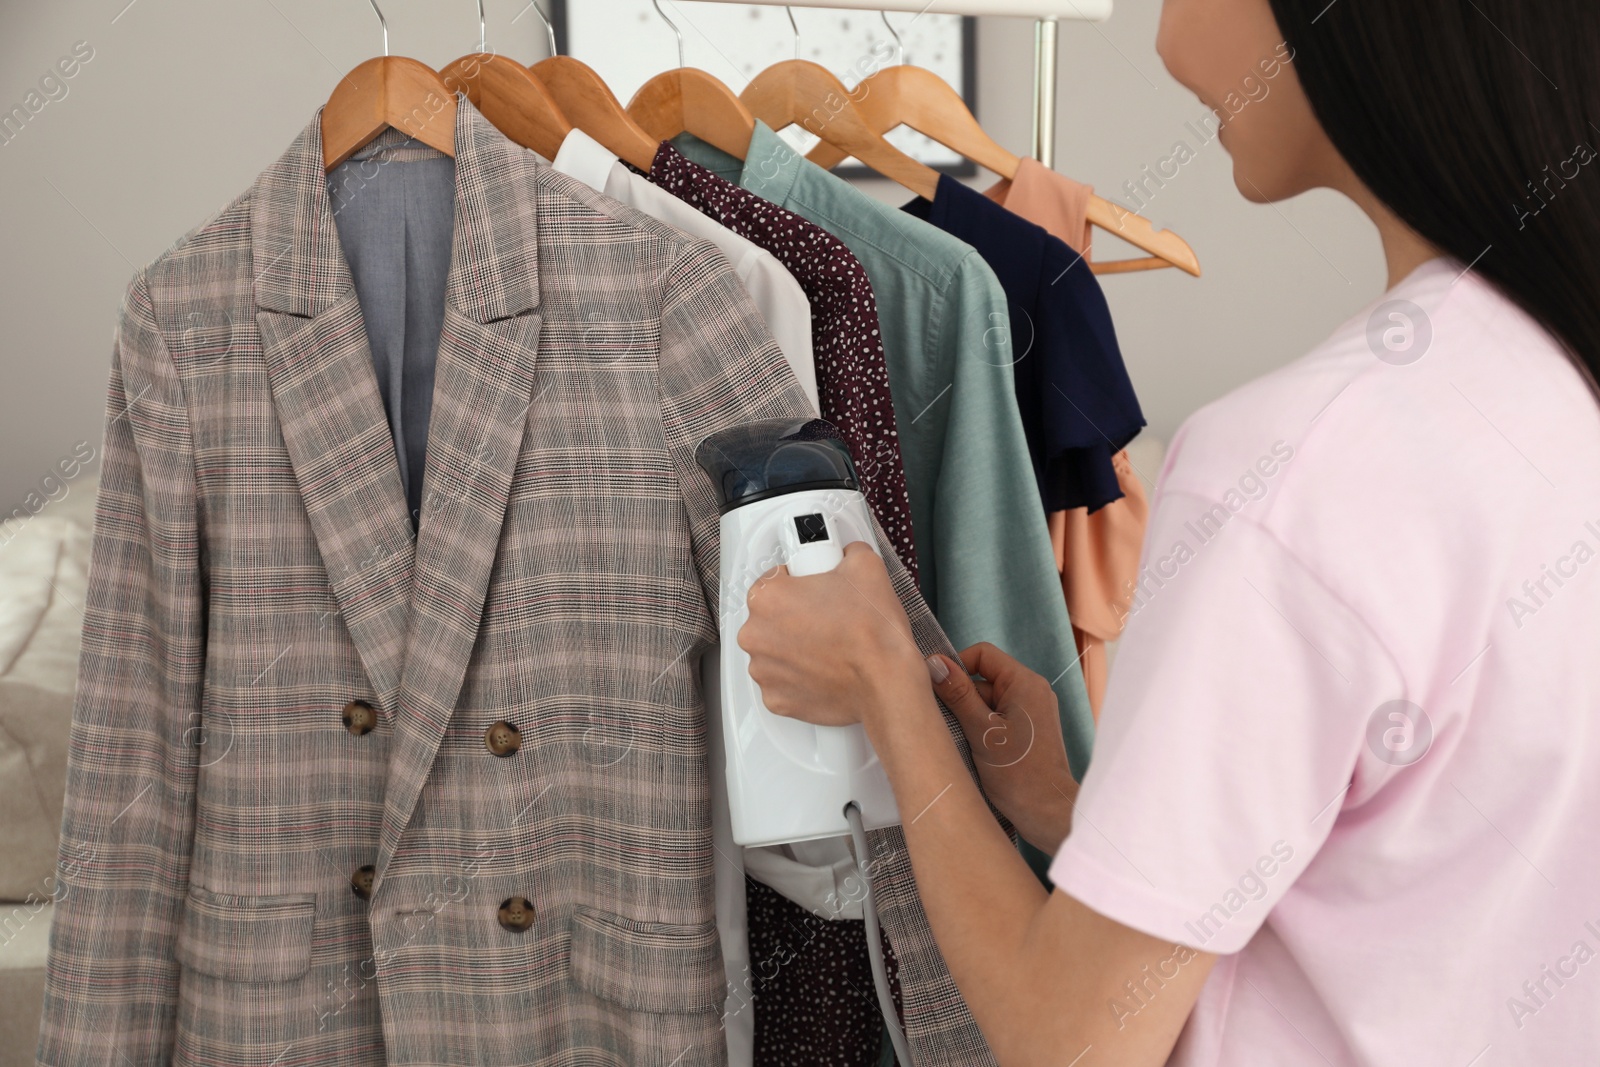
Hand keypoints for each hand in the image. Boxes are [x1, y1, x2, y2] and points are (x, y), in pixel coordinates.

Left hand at [737, 541, 929, 729]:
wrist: (887, 684)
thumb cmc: (872, 634)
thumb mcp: (866, 567)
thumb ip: (847, 552)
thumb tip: (847, 555)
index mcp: (768, 597)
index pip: (773, 578)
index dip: (797, 581)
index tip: (812, 590)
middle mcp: (756, 635)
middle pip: (770, 617)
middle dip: (795, 616)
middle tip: (827, 618)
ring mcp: (763, 671)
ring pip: (774, 650)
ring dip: (794, 648)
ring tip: (829, 646)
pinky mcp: (776, 699)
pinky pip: (782, 682)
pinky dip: (799, 677)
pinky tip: (823, 670)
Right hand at [929, 643, 1077, 853]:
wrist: (1046, 812)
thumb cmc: (1019, 774)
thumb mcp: (980, 730)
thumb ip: (957, 694)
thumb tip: (935, 663)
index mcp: (1024, 683)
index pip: (982, 655)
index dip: (956, 666)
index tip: (934, 686)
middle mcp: (1032, 691)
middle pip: (983, 678)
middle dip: (960, 696)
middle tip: (942, 719)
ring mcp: (1031, 711)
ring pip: (987, 701)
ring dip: (968, 716)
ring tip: (958, 738)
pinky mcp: (1027, 730)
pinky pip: (996, 717)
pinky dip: (979, 728)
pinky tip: (970, 747)